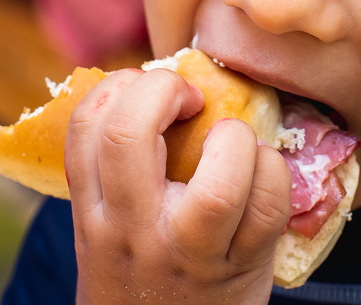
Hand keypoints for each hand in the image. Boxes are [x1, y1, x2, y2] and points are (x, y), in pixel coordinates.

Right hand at [66, 68, 291, 303]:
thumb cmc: (139, 276)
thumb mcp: (105, 230)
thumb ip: (116, 173)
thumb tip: (157, 89)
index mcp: (93, 212)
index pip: (86, 126)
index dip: (119, 85)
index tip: (148, 89)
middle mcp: (132, 230)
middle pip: (130, 135)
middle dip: (164, 91)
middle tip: (189, 98)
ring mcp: (189, 253)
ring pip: (219, 184)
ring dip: (234, 140)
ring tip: (233, 140)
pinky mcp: (241, 269)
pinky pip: (269, 209)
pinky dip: (274, 172)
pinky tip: (264, 168)